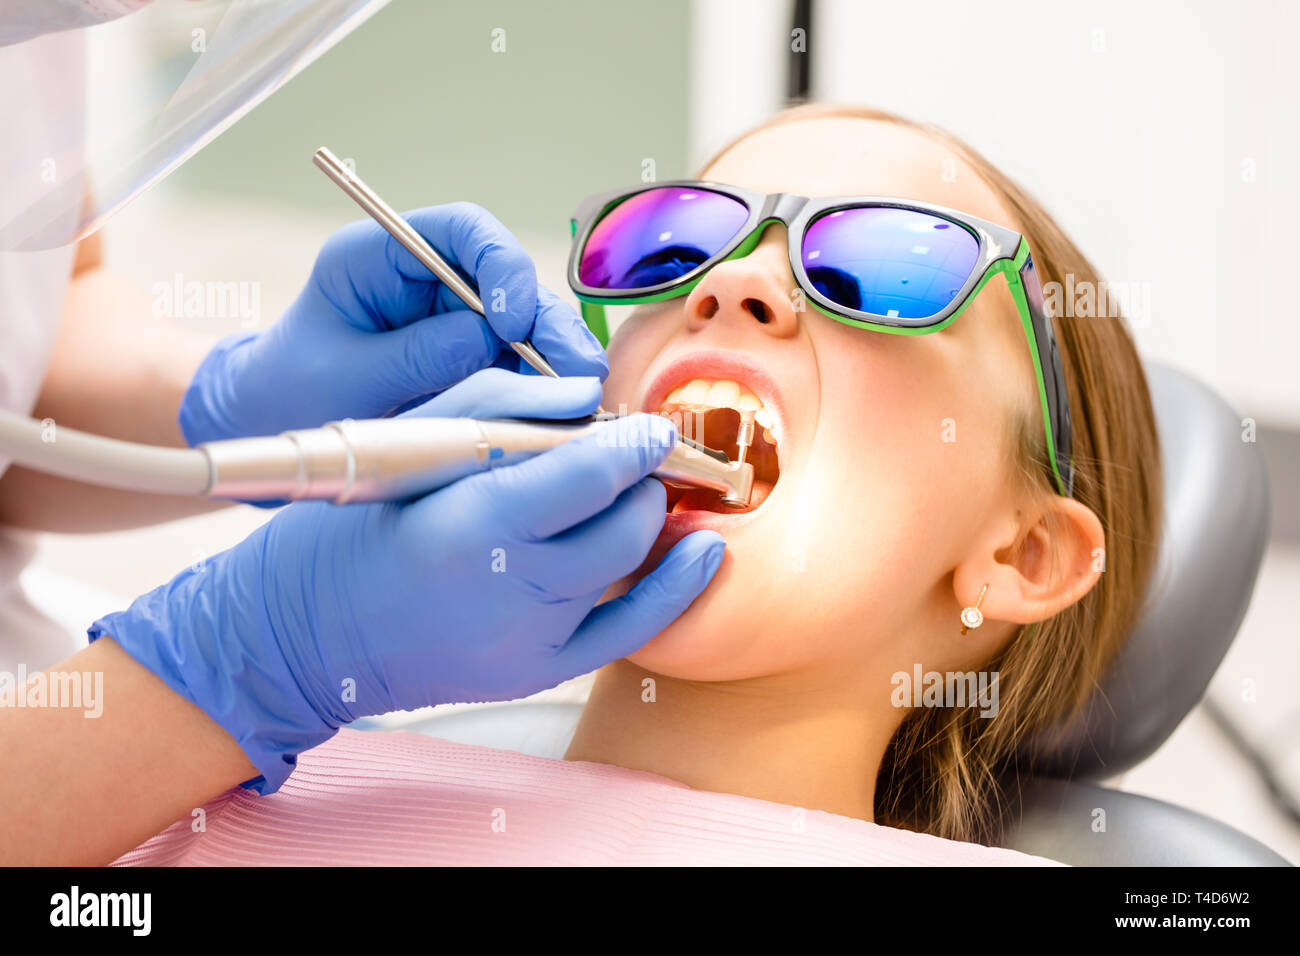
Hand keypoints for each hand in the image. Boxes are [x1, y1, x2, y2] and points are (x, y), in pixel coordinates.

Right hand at [94, 371, 723, 792]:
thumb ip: (504, 408)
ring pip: (626, 565)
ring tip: (643, 490)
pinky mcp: (537, 673)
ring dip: (645, 519)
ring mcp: (530, 640)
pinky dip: (675, 590)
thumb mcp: (413, 443)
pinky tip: (703, 552)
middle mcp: (512, 589)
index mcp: (473, 524)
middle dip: (642, 480)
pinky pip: (630, 632)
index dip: (635, 444)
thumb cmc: (354, 526)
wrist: (308, 632)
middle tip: (640, 454)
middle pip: (621, 523)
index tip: (654, 424)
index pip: (589, 475)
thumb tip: (590, 395)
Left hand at [179, 202, 605, 444]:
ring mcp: (454, 319)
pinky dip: (545, 386)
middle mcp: (428, 280)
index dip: (498, 264)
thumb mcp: (344, 377)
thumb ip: (414, 355)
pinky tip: (569, 411)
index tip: (508, 319)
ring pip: (525, 324)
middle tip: (577, 368)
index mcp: (381, 256)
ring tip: (586, 396)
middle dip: (545, 321)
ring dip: (557, 356)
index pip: (460, 230)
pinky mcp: (470, 359)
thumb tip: (487, 339)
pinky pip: (519, 364)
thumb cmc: (291, 392)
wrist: (274, 428)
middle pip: (507, 279)